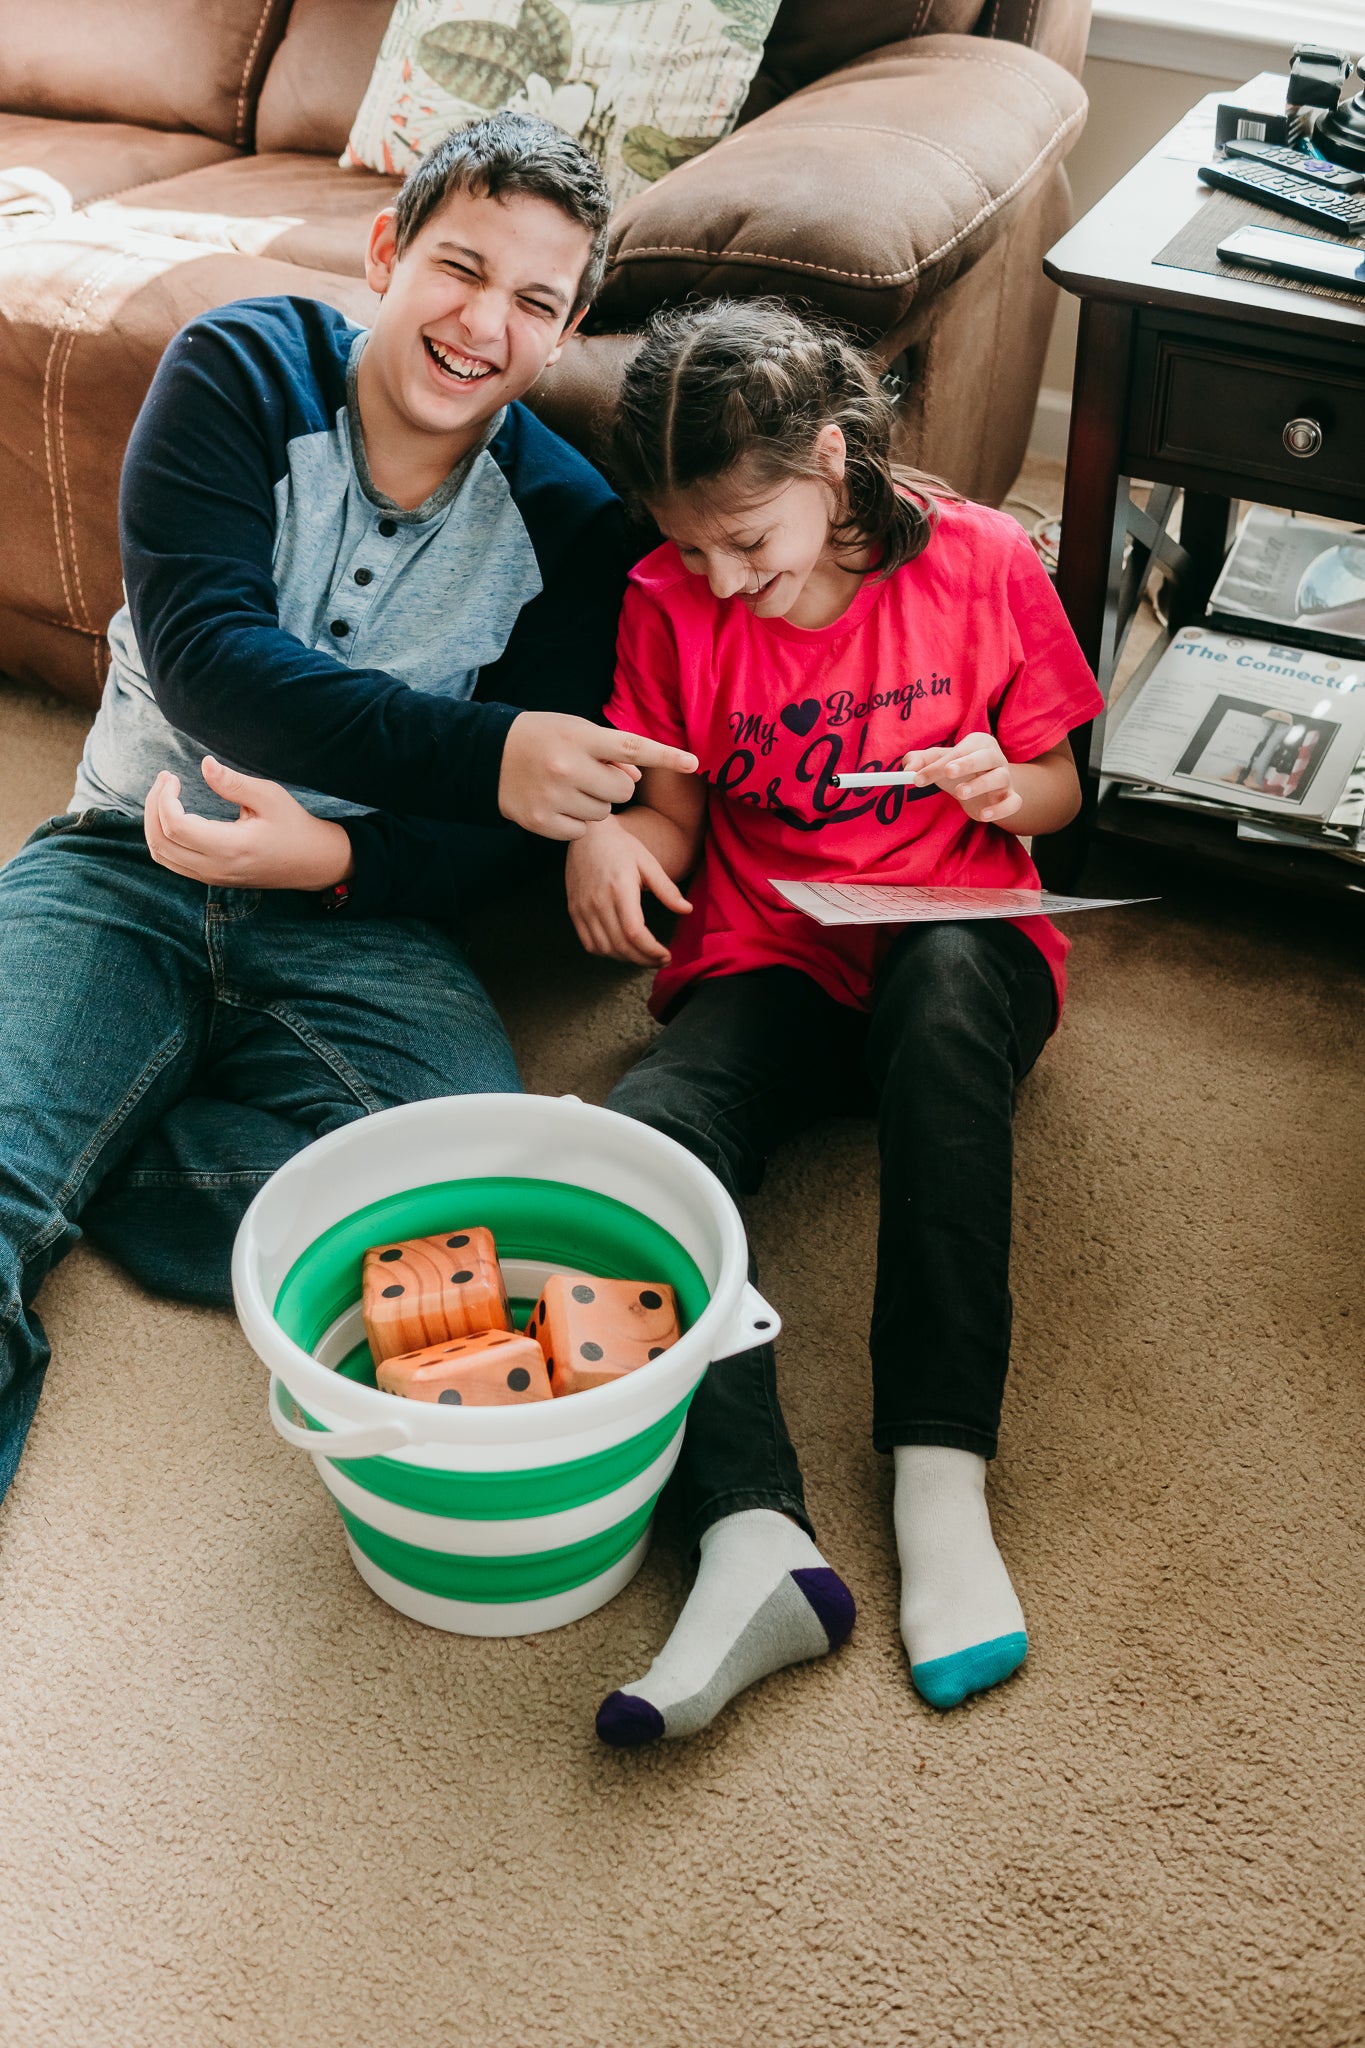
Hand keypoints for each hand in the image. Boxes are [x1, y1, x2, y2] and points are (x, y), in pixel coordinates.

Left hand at [143, 757, 354, 889]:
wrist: (312, 862)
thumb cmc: (293, 826)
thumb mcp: (270, 797)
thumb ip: (234, 782)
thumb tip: (205, 764)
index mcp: (230, 847)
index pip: (175, 826)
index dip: (164, 798)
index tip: (173, 777)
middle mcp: (215, 868)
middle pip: (160, 841)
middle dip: (153, 805)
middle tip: (165, 779)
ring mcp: (211, 876)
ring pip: (161, 854)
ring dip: (153, 822)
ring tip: (164, 794)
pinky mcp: (211, 877)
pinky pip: (171, 861)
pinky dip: (162, 836)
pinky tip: (172, 814)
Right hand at [499, 713, 697, 839]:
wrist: (488, 756)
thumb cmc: (541, 738)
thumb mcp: (575, 731)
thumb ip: (609, 751)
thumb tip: (638, 776)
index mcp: (579, 737)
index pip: (632, 747)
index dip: (666, 756)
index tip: (695, 762)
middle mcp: (568, 767)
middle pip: (622, 791)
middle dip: (615, 788)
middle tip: (592, 777)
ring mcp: (555, 797)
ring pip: (604, 813)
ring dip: (594, 805)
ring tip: (570, 789)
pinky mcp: (543, 822)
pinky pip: (582, 830)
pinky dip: (576, 822)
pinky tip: (558, 805)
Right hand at [566, 816, 691, 966]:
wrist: (587, 834)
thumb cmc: (621, 846)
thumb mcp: (649, 863)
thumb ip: (667, 889)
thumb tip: (687, 910)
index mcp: (620, 889)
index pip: (634, 932)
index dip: (651, 950)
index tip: (666, 955)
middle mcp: (598, 901)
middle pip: (621, 945)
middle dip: (644, 959)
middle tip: (660, 960)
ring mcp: (583, 908)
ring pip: (605, 949)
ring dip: (627, 959)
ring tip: (644, 956)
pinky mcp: (574, 911)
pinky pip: (589, 943)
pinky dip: (607, 953)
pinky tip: (622, 950)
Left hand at [900, 732, 1022, 824]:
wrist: (984, 788)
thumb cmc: (959, 770)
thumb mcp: (938, 763)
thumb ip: (919, 762)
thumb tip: (907, 769)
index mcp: (978, 743)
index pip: (959, 752)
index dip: (938, 765)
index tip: (917, 778)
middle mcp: (996, 757)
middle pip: (988, 756)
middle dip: (968, 763)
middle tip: (948, 773)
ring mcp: (1006, 778)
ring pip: (1001, 778)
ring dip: (981, 785)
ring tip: (960, 794)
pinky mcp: (1011, 798)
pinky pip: (1013, 802)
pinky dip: (1000, 810)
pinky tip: (983, 815)